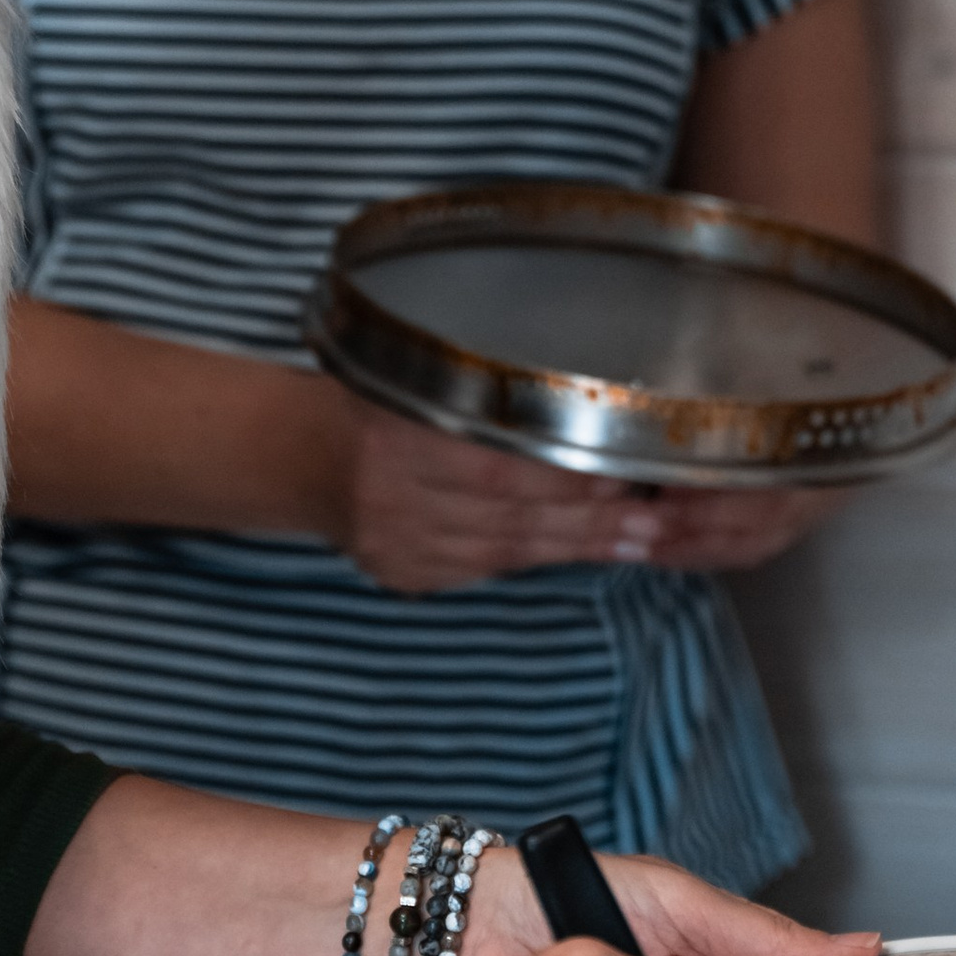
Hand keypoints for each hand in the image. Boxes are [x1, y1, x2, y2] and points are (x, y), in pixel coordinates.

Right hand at [329, 389, 840, 592]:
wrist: (301, 458)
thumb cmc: (373, 404)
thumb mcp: (415, 381)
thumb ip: (485, 396)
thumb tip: (587, 404)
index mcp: (396, 436)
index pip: (501, 469)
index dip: (567, 478)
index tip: (623, 472)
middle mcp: (396, 496)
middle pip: (513, 517)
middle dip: (590, 519)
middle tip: (653, 519)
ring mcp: (400, 543)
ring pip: (508, 549)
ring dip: (578, 544)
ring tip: (637, 539)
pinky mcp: (406, 573)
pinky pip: (485, 568)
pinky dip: (536, 557)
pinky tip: (581, 549)